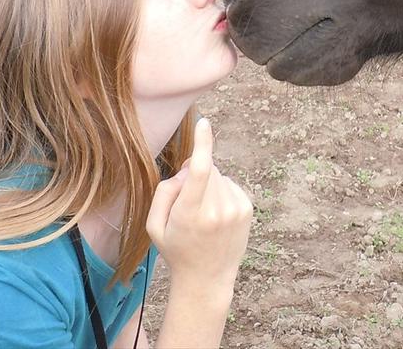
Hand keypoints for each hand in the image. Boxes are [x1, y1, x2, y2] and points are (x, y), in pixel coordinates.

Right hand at [146, 118, 252, 295]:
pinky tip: (216, 215)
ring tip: (203, 215)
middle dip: (194, 177)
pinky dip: (221, 193)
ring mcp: (235, 209)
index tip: (204, 123)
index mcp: (191, 212)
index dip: (202, 144)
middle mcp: (217, 209)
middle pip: (206, 170)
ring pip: (218, 176)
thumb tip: (188, 167)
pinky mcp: (247, 208)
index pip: (199, 170)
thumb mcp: (155, 225)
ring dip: (209, 186)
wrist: (207, 278)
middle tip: (186, 204)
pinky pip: (230, 185)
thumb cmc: (177, 249)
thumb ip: (165, 191)